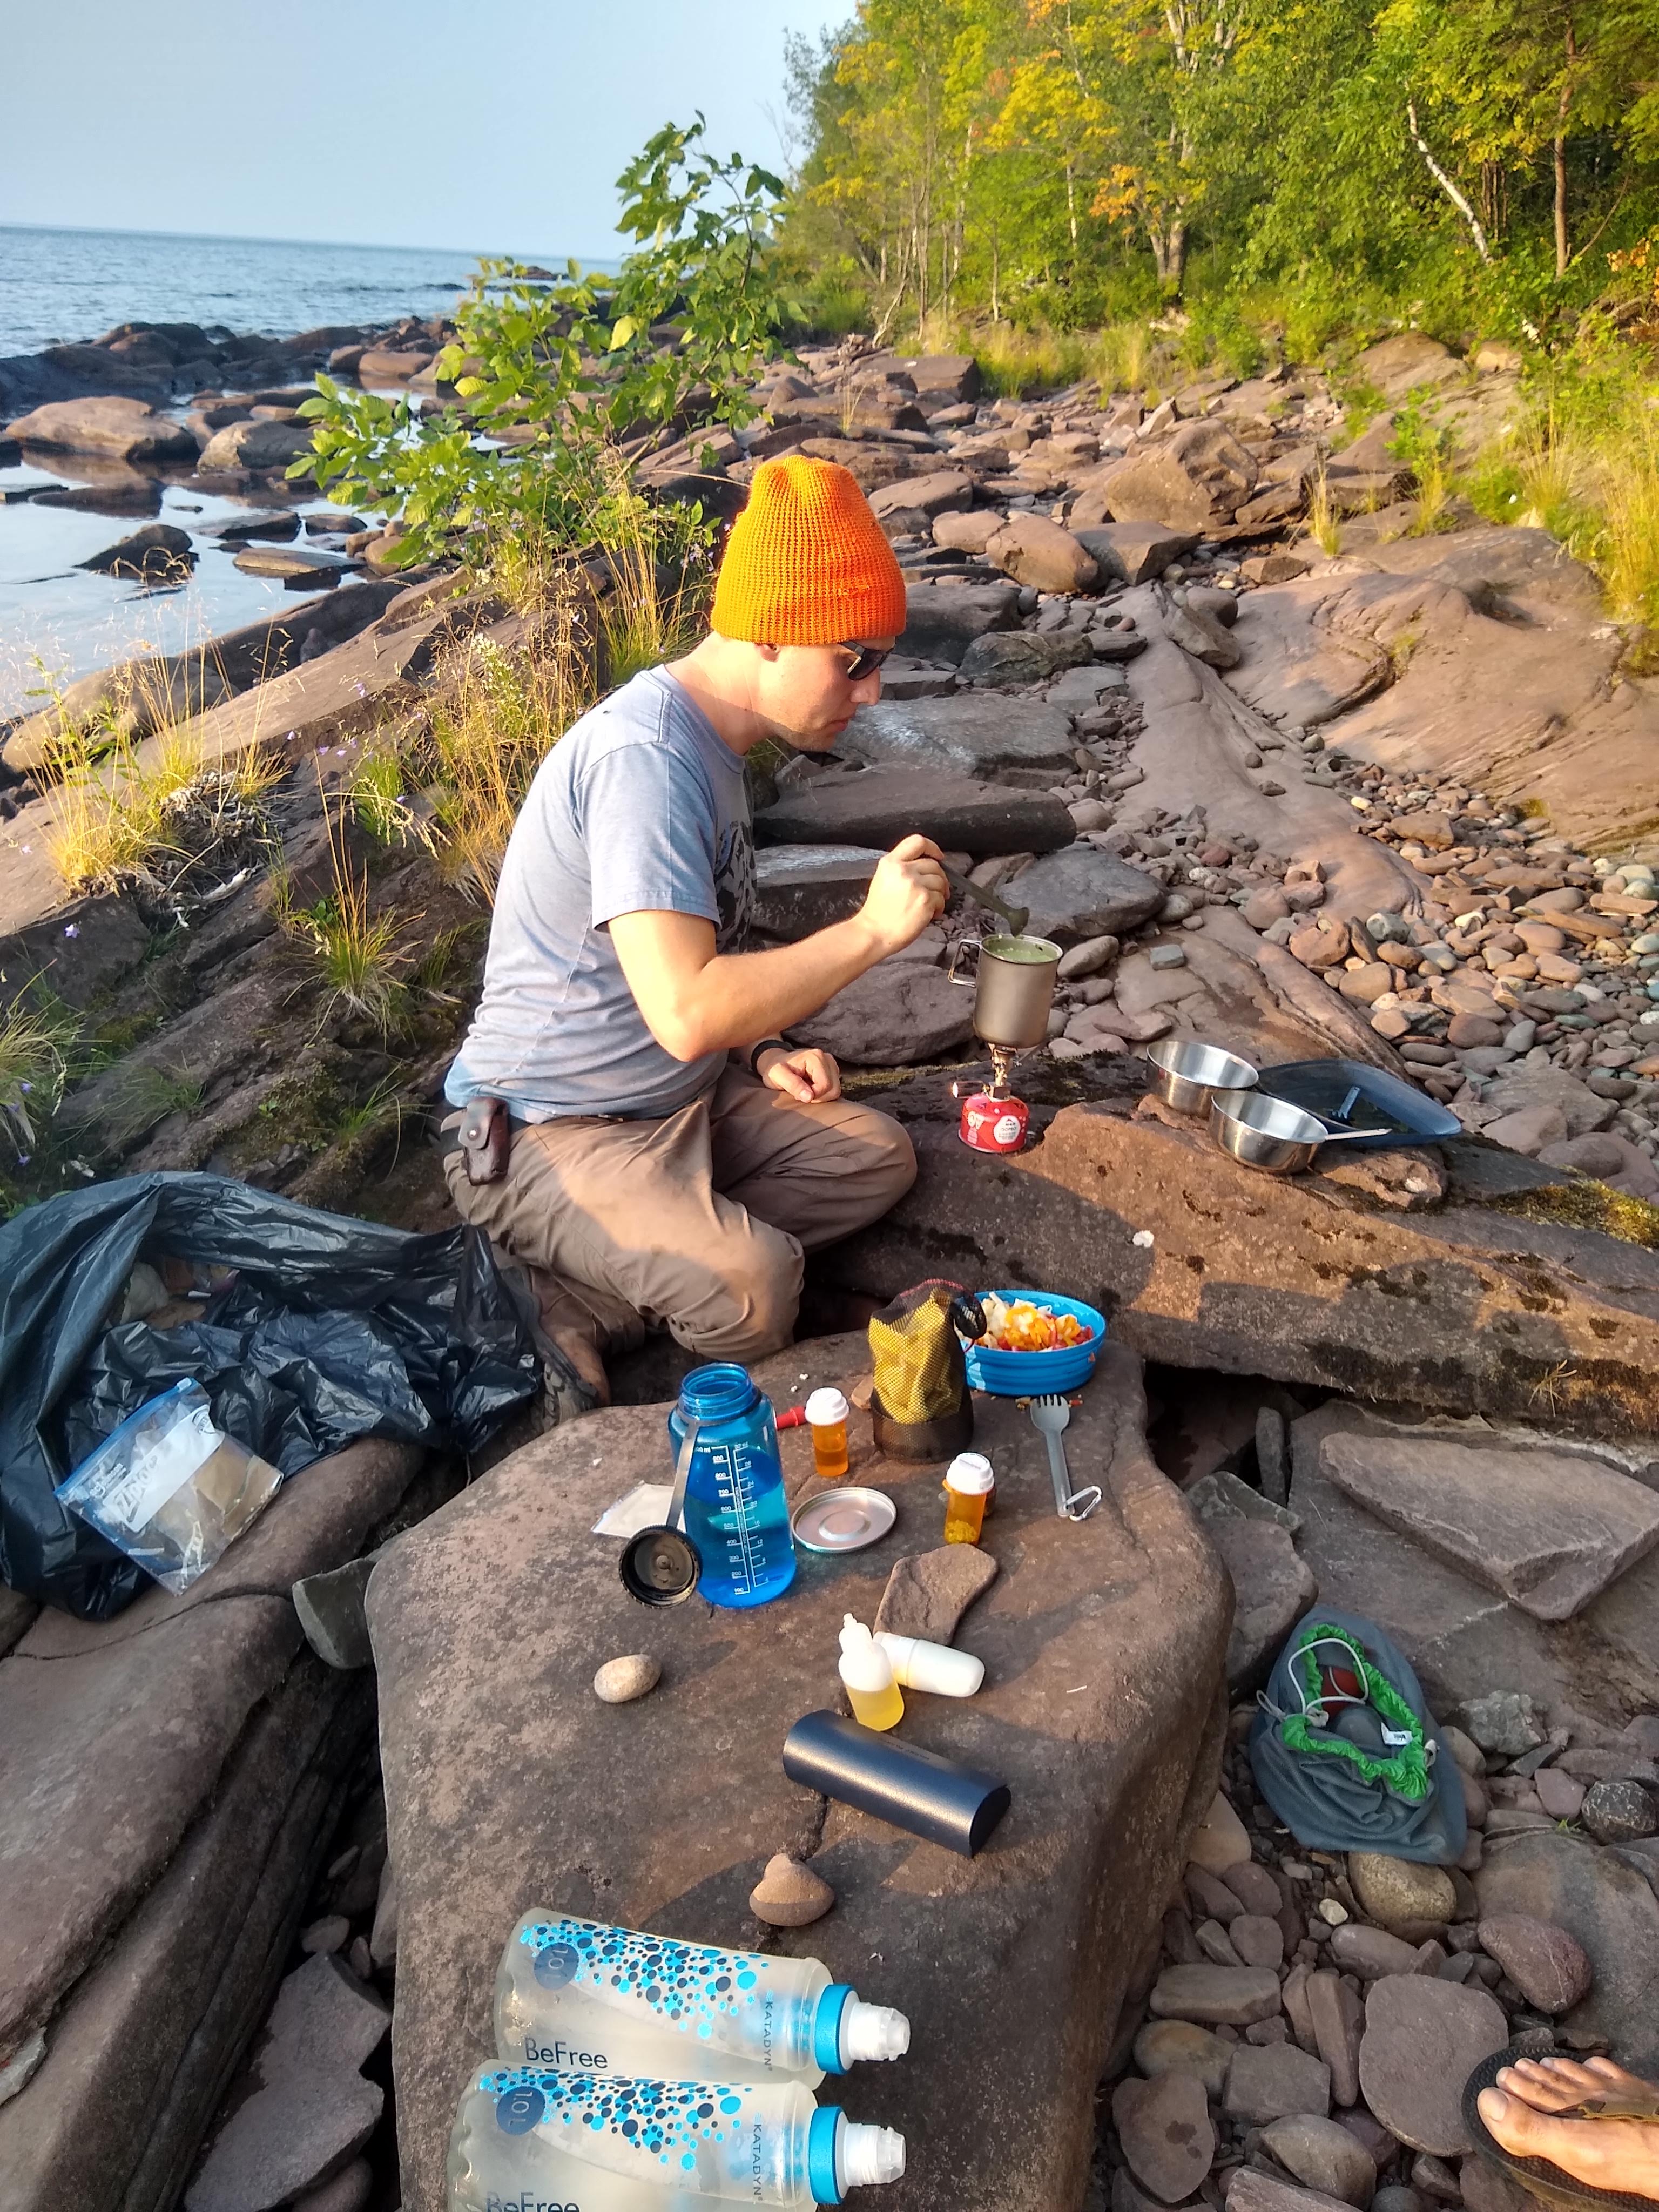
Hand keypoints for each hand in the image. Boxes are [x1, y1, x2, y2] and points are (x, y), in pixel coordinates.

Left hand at [757, 1046, 841, 1101]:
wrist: (775, 1062)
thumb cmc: (774, 1068)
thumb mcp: (777, 1076)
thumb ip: (793, 1085)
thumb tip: (810, 1097)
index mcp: (816, 1057)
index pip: (825, 1085)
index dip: (813, 1096)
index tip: (797, 1093)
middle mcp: (827, 1059)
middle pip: (834, 1089)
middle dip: (818, 1097)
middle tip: (801, 1093)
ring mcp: (831, 1064)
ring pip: (835, 1090)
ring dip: (820, 1096)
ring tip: (805, 1090)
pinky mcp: (832, 1071)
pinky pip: (833, 1089)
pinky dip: (822, 1093)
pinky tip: (810, 1088)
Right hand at [859, 834, 947, 954]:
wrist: (873, 933)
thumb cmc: (878, 913)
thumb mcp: (883, 879)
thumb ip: (901, 868)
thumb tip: (925, 867)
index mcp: (890, 863)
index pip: (917, 842)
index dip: (932, 848)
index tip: (938, 856)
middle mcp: (903, 870)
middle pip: (933, 864)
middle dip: (939, 878)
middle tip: (936, 891)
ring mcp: (915, 884)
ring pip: (940, 881)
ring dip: (940, 895)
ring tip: (930, 906)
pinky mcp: (925, 899)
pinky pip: (941, 898)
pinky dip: (939, 907)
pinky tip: (930, 914)